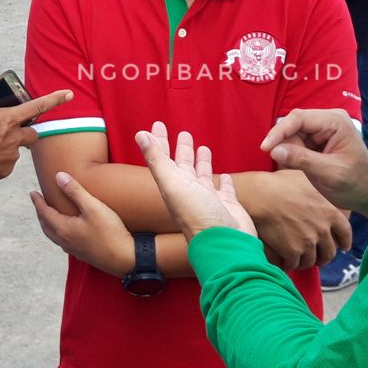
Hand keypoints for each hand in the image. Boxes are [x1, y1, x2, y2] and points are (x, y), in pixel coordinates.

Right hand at [0, 88, 71, 190]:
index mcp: (8, 119)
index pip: (37, 105)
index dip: (55, 99)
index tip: (70, 94)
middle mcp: (14, 138)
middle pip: (32, 134)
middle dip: (26, 133)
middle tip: (10, 133)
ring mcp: (10, 157)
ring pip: (15, 151)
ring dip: (6, 148)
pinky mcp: (3, 172)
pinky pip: (4, 166)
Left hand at [30, 172, 136, 275]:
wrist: (124, 258)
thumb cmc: (110, 231)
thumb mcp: (93, 207)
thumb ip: (75, 191)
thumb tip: (58, 176)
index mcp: (64, 229)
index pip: (44, 213)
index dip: (37, 202)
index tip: (32, 193)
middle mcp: (65, 241)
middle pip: (46, 226)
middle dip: (40, 214)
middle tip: (38, 203)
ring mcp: (73, 250)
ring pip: (54, 236)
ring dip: (48, 224)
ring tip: (50, 216)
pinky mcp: (83, 254)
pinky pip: (64, 242)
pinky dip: (59, 233)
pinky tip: (68, 232)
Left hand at [135, 122, 256, 240]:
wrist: (225, 243)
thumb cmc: (197, 215)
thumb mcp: (173, 184)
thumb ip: (156, 160)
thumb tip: (139, 134)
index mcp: (174, 186)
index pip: (163, 158)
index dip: (159, 141)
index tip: (157, 124)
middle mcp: (189, 192)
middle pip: (184, 166)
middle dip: (182, 149)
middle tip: (183, 133)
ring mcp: (209, 200)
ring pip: (203, 176)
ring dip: (201, 162)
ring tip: (202, 148)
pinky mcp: (227, 205)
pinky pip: (225, 189)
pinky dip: (223, 181)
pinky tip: (224, 175)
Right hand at [240, 169, 350, 269]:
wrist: (260, 195)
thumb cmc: (280, 183)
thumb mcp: (307, 179)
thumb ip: (319, 188)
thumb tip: (321, 185)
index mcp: (330, 211)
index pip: (345, 232)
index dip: (344, 241)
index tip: (342, 246)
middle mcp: (323, 229)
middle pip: (330, 251)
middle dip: (324, 256)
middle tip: (319, 257)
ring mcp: (308, 241)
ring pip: (312, 261)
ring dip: (306, 261)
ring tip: (300, 260)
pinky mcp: (293, 251)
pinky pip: (295, 264)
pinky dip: (291, 264)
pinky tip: (285, 260)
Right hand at [261, 109, 367, 223]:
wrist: (366, 192)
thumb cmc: (355, 183)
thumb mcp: (330, 173)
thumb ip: (302, 160)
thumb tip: (274, 151)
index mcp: (335, 122)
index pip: (299, 118)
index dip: (279, 131)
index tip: (265, 148)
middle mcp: (326, 121)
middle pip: (292, 125)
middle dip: (284, 144)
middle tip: (287, 167)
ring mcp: (320, 130)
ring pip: (290, 136)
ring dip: (289, 152)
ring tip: (304, 170)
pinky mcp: (314, 141)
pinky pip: (293, 144)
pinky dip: (291, 156)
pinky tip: (302, 169)